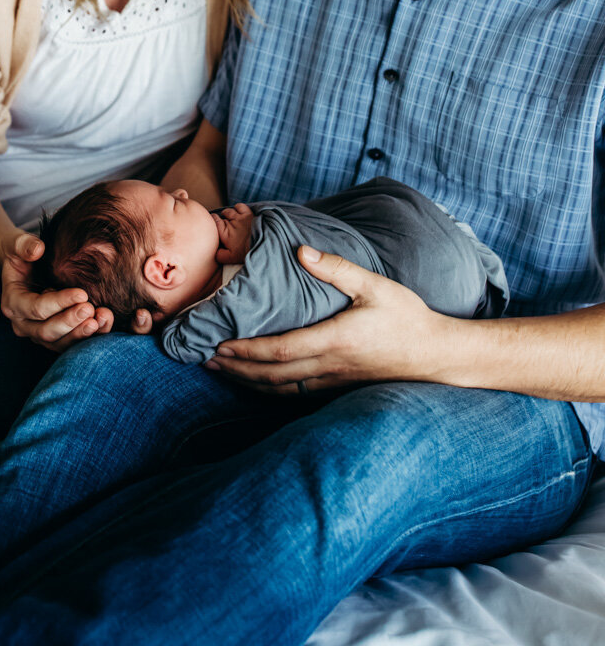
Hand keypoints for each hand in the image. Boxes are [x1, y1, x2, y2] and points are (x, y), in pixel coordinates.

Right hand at [0, 231, 152, 351]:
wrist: (28, 268)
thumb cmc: (23, 255)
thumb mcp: (17, 244)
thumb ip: (24, 245)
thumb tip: (38, 249)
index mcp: (13, 303)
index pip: (36, 308)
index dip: (59, 303)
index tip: (82, 293)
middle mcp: (23, 324)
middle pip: (46, 331)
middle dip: (70, 322)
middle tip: (90, 309)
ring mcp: (39, 334)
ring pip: (60, 343)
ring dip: (81, 334)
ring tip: (100, 319)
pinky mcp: (55, 338)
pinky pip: (72, 344)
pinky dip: (89, 337)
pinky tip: (104, 323)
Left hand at [206, 244, 450, 394]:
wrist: (438, 356)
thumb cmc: (407, 317)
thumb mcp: (374, 285)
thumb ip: (336, 268)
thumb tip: (301, 250)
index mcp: (335, 340)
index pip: (280, 350)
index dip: (246, 351)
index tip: (220, 346)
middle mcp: (331, 366)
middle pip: (273, 375)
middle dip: (237, 369)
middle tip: (207, 360)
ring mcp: (336, 382)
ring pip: (283, 389)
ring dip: (250, 382)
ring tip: (223, 371)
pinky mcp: (342, 388)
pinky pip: (299, 395)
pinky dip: (272, 390)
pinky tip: (260, 382)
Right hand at [212, 202, 252, 262]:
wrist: (264, 245)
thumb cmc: (247, 253)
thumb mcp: (231, 259)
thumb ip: (220, 255)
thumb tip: (215, 252)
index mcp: (224, 233)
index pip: (214, 221)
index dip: (213, 220)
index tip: (214, 222)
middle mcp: (230, 223)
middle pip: (221, 216)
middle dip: (221, 219)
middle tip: (225, 224)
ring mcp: (239, 218)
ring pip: (229, 211)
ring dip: (228, 213)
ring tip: (230, 217)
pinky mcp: (249, 214)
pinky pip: (239, 206)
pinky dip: (238, 208)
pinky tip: (239, 212)